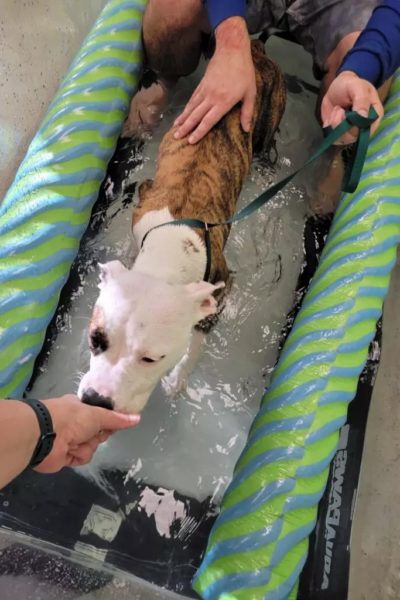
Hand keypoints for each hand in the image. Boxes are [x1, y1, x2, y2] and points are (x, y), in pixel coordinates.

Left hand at [35, 395, 139, 472]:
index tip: (114, 422)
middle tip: (91, 432)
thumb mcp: (97, 415)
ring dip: (86, 445)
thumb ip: (117, 419)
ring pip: (91, 447)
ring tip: (75, 441)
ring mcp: (70, 440)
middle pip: (98, 433)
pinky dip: (78, 455)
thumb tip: (138, 418)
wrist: (46, 436)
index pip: (101, 416)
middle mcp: (75, 423)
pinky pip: (82, 457)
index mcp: (80, 409)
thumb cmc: (71, 418)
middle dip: (97, 435)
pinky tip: (70, 450)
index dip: (108, 421)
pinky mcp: (65, 456)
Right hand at [174, 17, 255, 143]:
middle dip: (186, 127)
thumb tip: (247, 129)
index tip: (191, 141)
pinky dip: (186, 107)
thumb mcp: (250, 93)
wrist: (232, 50)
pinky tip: (182, 114)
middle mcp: (211, 98)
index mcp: (223, 102)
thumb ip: (247, 112)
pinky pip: (193, 98)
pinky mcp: (202, 84)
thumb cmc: (244, 72)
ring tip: (175, 128)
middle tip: (177, 137)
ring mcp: (205, 90)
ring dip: (183, 118)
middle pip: (196, 116)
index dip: (199, 131)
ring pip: (191, 107)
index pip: (208, 121)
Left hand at [321, 71, 383, 143]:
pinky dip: (329, 126)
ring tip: (337, 109)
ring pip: (341, 139)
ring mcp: (351, 133)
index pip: (367, 130)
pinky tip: (332, 115)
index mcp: (374, 117)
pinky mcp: (339, 134)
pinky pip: (332, 137)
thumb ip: (362, 100)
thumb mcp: (358, 87)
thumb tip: (363, 116)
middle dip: (342, 122)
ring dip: (335, 123)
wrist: (337, 87)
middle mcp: (364, 128)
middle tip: (340, 108)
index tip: (349, 111)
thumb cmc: (351, 85)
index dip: (355, 124)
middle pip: (352, 136)